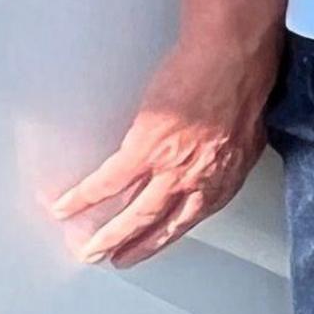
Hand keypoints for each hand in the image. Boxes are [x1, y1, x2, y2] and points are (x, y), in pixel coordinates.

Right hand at [52, 28, 277, 267]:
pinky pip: (107, 183)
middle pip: (165, 224)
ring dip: (109, 236)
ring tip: (88, 250)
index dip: (171, 232)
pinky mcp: (146, 149)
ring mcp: (174, 167)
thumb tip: (216, 155)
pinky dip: (83, 198)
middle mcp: (203, 179)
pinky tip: (66, 208)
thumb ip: (228, 149)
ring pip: (135, 214)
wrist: (234, 53)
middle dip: (139, 246)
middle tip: (117, 259)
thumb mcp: (247, 127)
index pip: (196, 215)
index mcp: (228, 173)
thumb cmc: (247, 78)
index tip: (156, 243)